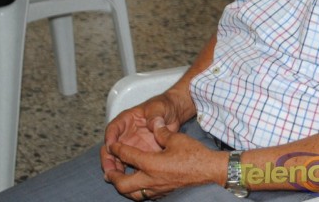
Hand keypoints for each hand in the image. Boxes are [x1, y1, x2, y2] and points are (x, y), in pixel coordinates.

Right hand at [101, 93, 184, 176]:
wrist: (174, 113)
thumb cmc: (164, 106)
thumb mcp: (159, 108)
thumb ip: (154, 116)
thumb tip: (152, 123)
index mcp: (126, 119)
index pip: (113, 128)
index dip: (110, 138)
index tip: (110, 147)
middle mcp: (125, 134)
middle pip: (111, 147)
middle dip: (108, 158)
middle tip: (109, 169)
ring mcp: (131, 145)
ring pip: (118, 158)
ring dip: (115, 169)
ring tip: (116, 179)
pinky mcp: (139, 154)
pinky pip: (130, 164)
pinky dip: (128, 173)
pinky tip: (129, 181)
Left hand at [103, 117, 221, 199]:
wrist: (210, 171)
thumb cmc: (194, 154)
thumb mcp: (176, 138)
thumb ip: (160, 132)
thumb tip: (153, 123)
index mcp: (152, 164)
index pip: (127, 156)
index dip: (117, 149)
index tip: (112, 146)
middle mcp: (151, 180)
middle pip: (122, 184)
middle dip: (113, 177)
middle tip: (108, 170)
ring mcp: (157, 189)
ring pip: (132, 194)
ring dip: (123, 187)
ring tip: (119, 179)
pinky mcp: (164, 193)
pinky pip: (144, 195)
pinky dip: (136, 190)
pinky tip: (138, 184)